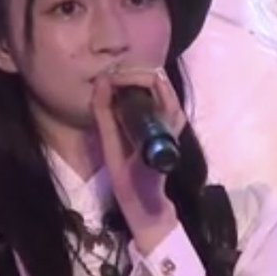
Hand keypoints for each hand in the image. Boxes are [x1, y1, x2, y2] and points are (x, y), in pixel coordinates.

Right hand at [91, 66, 186, 253]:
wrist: (146, 200)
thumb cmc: (131, 178)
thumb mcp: (111, 147)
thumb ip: (105, 113)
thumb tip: (102, 81)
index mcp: (167, 120)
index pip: (154, 80)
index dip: (129, 75)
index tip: (108, 81)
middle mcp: (175, 114)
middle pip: (155, 77)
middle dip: (129, 75)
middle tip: (106, 82)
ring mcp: (174, 117)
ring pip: (154, 85)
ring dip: (131, 82)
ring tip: (110, 88)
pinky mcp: (167, 122)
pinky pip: (152, 96)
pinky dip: (135, 92)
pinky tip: (118, 99)